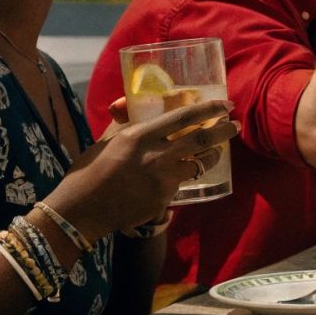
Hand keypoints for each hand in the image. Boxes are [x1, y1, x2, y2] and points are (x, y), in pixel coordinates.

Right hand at [51, 98, 238, 239]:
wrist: (81, 211)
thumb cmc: (89, 171)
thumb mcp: (107, 140)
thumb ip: (124, 122)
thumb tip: (126, 103)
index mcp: (140, 135)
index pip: (183, 117)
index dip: (209, 109)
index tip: (225, 105)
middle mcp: (156, 156)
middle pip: (202, 138)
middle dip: (224, 130)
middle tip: (235, 125)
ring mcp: (162, 180)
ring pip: (200, 163)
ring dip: (212, 155)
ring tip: (216, 149)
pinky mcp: (164, 200)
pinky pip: (182, 183)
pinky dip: (185, 175)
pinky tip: (184, 173)